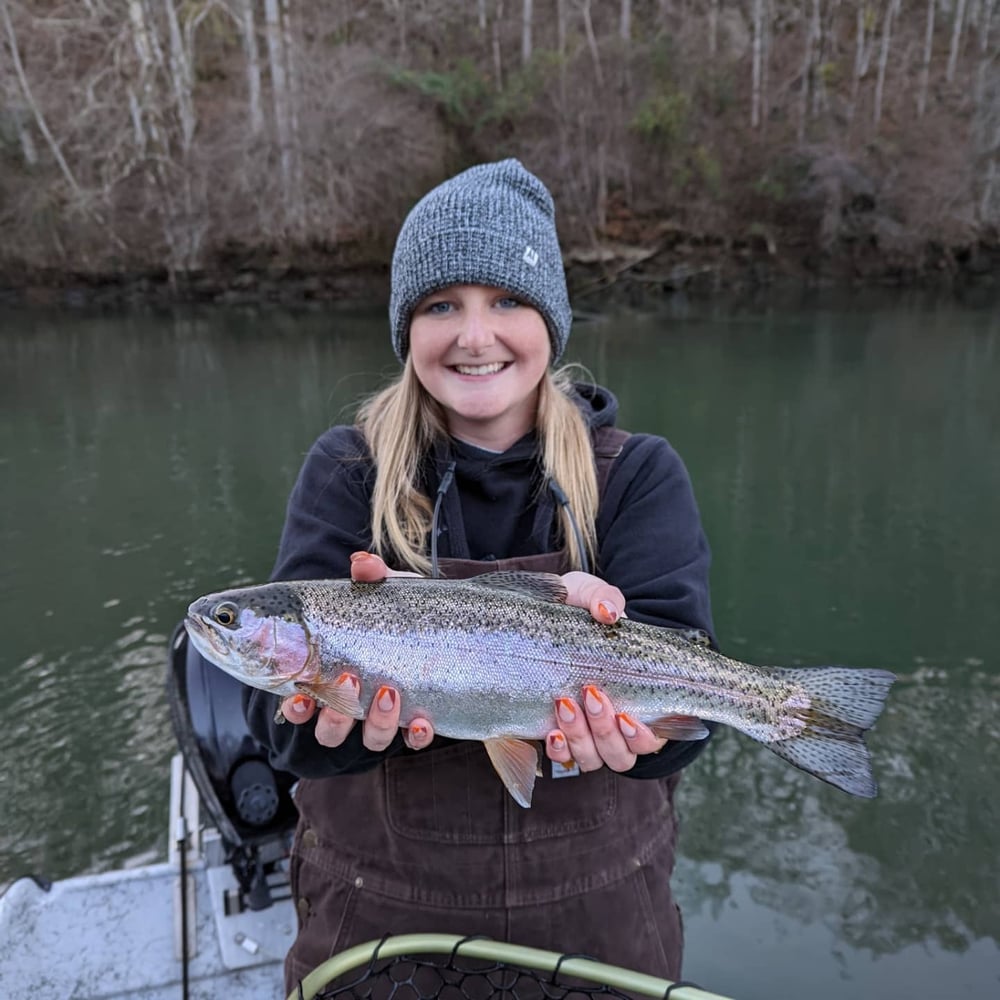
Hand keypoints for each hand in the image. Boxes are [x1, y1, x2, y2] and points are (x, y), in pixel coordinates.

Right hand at [278, 552, 433, 751]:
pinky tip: (422, 721)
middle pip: (329, 731)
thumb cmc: (400, 613)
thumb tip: (361, 563)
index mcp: (332, 677)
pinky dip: (416, 734)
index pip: (301, 702)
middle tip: (350, 679)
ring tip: (390, 692)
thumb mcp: (387, 593)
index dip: (295, 708)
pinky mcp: (418, 722)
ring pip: (370, 740)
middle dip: (335, 714)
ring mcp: (385, 718)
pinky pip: (413, 740)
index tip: (299, 695)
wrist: (449, 627)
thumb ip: (372, 578)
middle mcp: (354, 705)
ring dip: (376, 723)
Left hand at [546, 571, 665, 771]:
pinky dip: (560, 750)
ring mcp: (588, 734)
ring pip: (593, 759)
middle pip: (621, 754)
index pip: (654, 736)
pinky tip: (552, 732)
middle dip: (606, 731)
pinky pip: (563, 758)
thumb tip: (608, 613)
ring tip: (565, 704)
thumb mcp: (591, 596)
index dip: (644, 736)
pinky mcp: (559, 734)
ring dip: (581, 738)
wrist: (548, 616)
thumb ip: (604, 599)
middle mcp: (616, 726)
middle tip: (592, 694)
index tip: (627, 715)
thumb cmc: (579, 611)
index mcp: (640, 700)